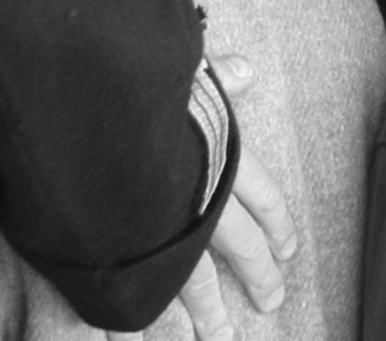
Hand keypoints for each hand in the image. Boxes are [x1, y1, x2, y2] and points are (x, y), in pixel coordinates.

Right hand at [125, 55, 299, 340]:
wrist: (96, 128)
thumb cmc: (142, 96)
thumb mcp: (189, 77)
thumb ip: (217, 76)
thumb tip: (245, 71)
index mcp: (223, 159)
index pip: (263, 197)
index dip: (277, 225)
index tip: (288, 252)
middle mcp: (204, 202)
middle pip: (241, 249)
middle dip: (257, 278)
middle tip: (271, 304)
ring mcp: (166, 235)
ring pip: (196, 283)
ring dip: (208, 313)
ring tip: (218, 337)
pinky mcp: (128, 257)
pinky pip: (142, 301)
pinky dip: (140, 325)